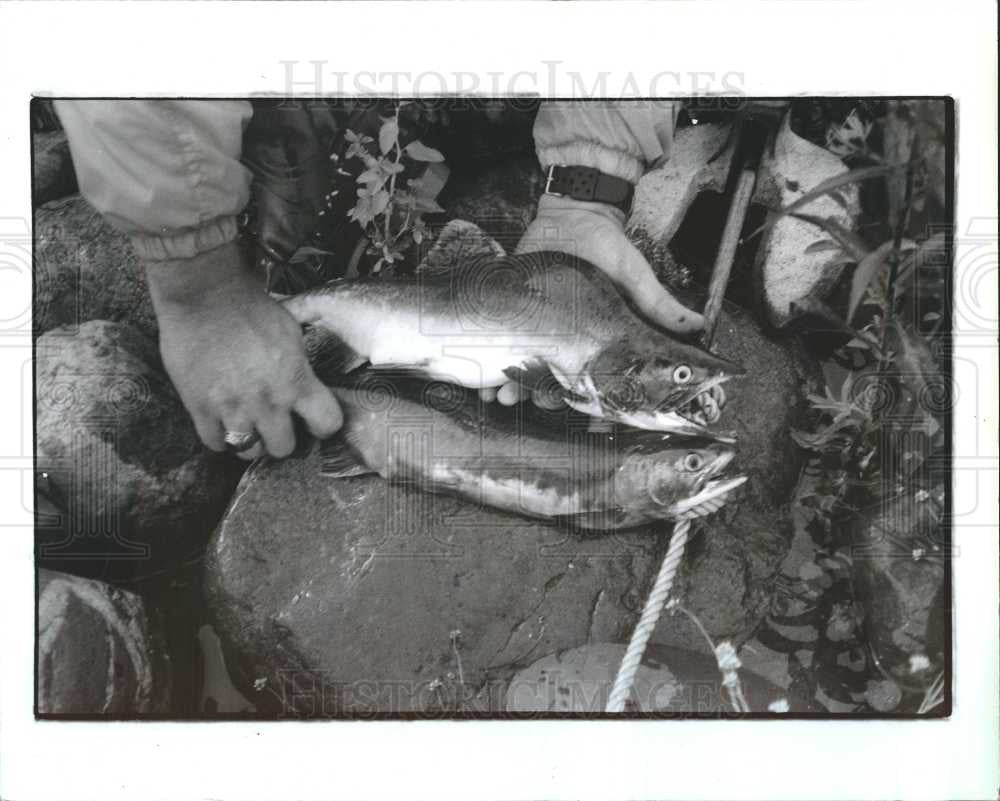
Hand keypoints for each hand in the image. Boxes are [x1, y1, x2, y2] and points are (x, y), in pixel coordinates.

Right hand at [146, 242, 341, 459]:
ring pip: (249, 452)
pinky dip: (220, 437)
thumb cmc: (251, 308)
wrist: (204, 296)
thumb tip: (303, 384)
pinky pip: (215, 443)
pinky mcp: (200, 408)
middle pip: (284, 448)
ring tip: (247, 426)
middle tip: (274, 424)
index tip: (314, 421)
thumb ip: (299, 368)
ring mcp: (233, 409)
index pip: (327, 423)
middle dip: (281, 437)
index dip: (323, 425)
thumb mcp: (292, 334)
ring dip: (250, 441)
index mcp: (297, 382)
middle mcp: (268, 402)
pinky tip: (221, 423)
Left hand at [485, 194, 703, 407]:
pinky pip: (499, 336)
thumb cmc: (609, 248)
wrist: (575, 213)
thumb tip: (700, 324)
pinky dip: (489, 355)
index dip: (581, 401)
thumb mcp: (635, 277)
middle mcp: (564, 335)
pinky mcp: (512, 306)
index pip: (587, 378)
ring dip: (510, 383)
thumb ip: (659, 305)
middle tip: (527, 402)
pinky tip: (480, 371)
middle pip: (549, 377)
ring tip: (500, 396)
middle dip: (538, 395)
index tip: (575, 416)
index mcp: (591, 337)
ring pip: (521, 364)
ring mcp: (536, 323)